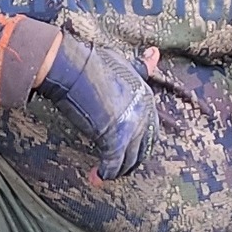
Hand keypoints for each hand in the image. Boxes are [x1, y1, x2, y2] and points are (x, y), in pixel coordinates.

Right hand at [34, 31, 159, 177]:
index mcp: (147, 99)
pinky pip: (113, 165)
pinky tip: (95, 178)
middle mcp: (144, 115)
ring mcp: (132, 129)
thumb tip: (155, 53)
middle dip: (130, 162)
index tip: (125, 150)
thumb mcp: (125, 63)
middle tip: (114, 168)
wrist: (76, 69)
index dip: (138, 144)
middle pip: (142, 149)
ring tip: (103, 175)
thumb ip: (142, 66)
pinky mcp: (115, 140)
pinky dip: (104, 174)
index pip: (150, 131)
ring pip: (129, 160)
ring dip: (116, 171)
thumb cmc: (95, 62)